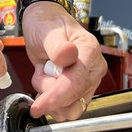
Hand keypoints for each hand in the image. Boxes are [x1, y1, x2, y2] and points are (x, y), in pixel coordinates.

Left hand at [20, 3, 104, 120]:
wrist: (44, 23)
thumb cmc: (47, 23)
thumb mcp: (47, 30)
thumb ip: (57, 45)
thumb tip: (69, 54)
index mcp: (90, 51)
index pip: (76, 82)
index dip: (56, 97)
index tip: (38, 106)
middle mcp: (93, 69)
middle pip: (73, 99)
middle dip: (49, 92)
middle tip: (41, 69)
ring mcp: (87, 81)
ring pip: (69, 107)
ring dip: (50, 96)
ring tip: (44, 72)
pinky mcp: (79, 89)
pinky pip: (65, 106)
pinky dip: (51, 99)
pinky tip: (46, 79)